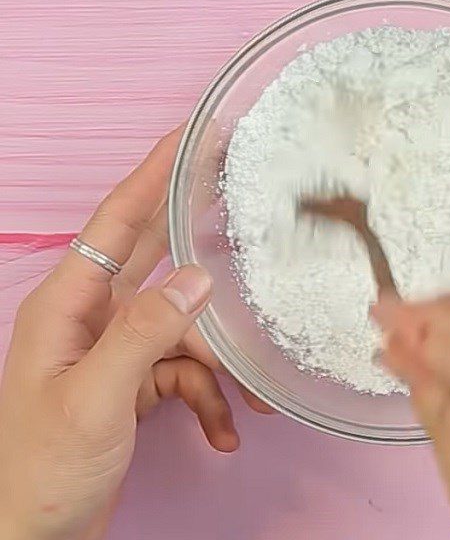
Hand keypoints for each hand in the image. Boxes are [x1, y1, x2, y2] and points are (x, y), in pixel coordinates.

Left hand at [0, 128, 269, 539]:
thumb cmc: (40, 470)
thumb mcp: (94, 399)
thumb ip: (144, 332)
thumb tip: (199, 277)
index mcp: (69, 303)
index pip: (117, 220)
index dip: (154, 172)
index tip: (192, 135)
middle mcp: (94, 316)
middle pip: (156, 257)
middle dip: (197, 229)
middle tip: (239, 186)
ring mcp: (116, 350)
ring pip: (184, 329)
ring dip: (220, 362)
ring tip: (252, 398)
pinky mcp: (134, 383)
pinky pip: (185, 375)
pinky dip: (209, 401)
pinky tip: (225, 432)